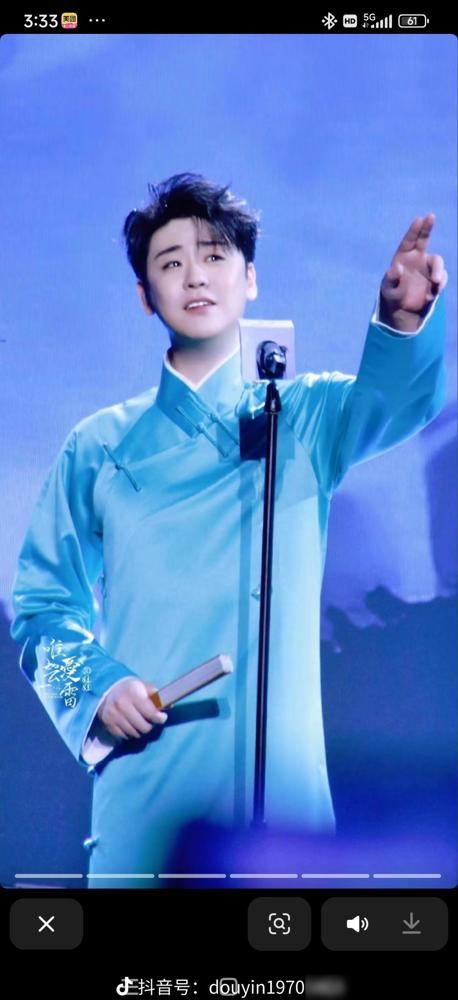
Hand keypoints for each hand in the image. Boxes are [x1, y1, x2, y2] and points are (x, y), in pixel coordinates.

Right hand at [97, 677, 166, 739]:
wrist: (108, 691)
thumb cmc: (131, 689)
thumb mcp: (144, 686)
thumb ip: (156, 695)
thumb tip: (168, 705)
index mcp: (132, 693)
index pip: (150, 713)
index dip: (159, 718)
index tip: (162, 717)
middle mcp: (121, 705)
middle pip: (144, 727)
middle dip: (150, 725)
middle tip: (150, 720)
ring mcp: (113, 716)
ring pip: (135, 734)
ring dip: (140, 730)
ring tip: (140, 722)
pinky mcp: (108, 725)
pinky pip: (125, 737)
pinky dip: (130, 733)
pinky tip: (130, 725)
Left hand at [379, 213, 447, 331]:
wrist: (404, 309)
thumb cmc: (393, 295)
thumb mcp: (389, 289)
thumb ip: (392, 279)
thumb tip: (396, 267)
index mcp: (403, 257)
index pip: (408, 241)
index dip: (414, 230)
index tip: (419, 219)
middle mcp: (417, 258)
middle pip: (424, 239)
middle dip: (427, 227)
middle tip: (431, 216)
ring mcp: (428, 268)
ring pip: (437, 262)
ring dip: (438, 271)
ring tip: (435, 283)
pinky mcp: (436, 280)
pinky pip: (441, 278)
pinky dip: (439, 285)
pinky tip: (430, 295)